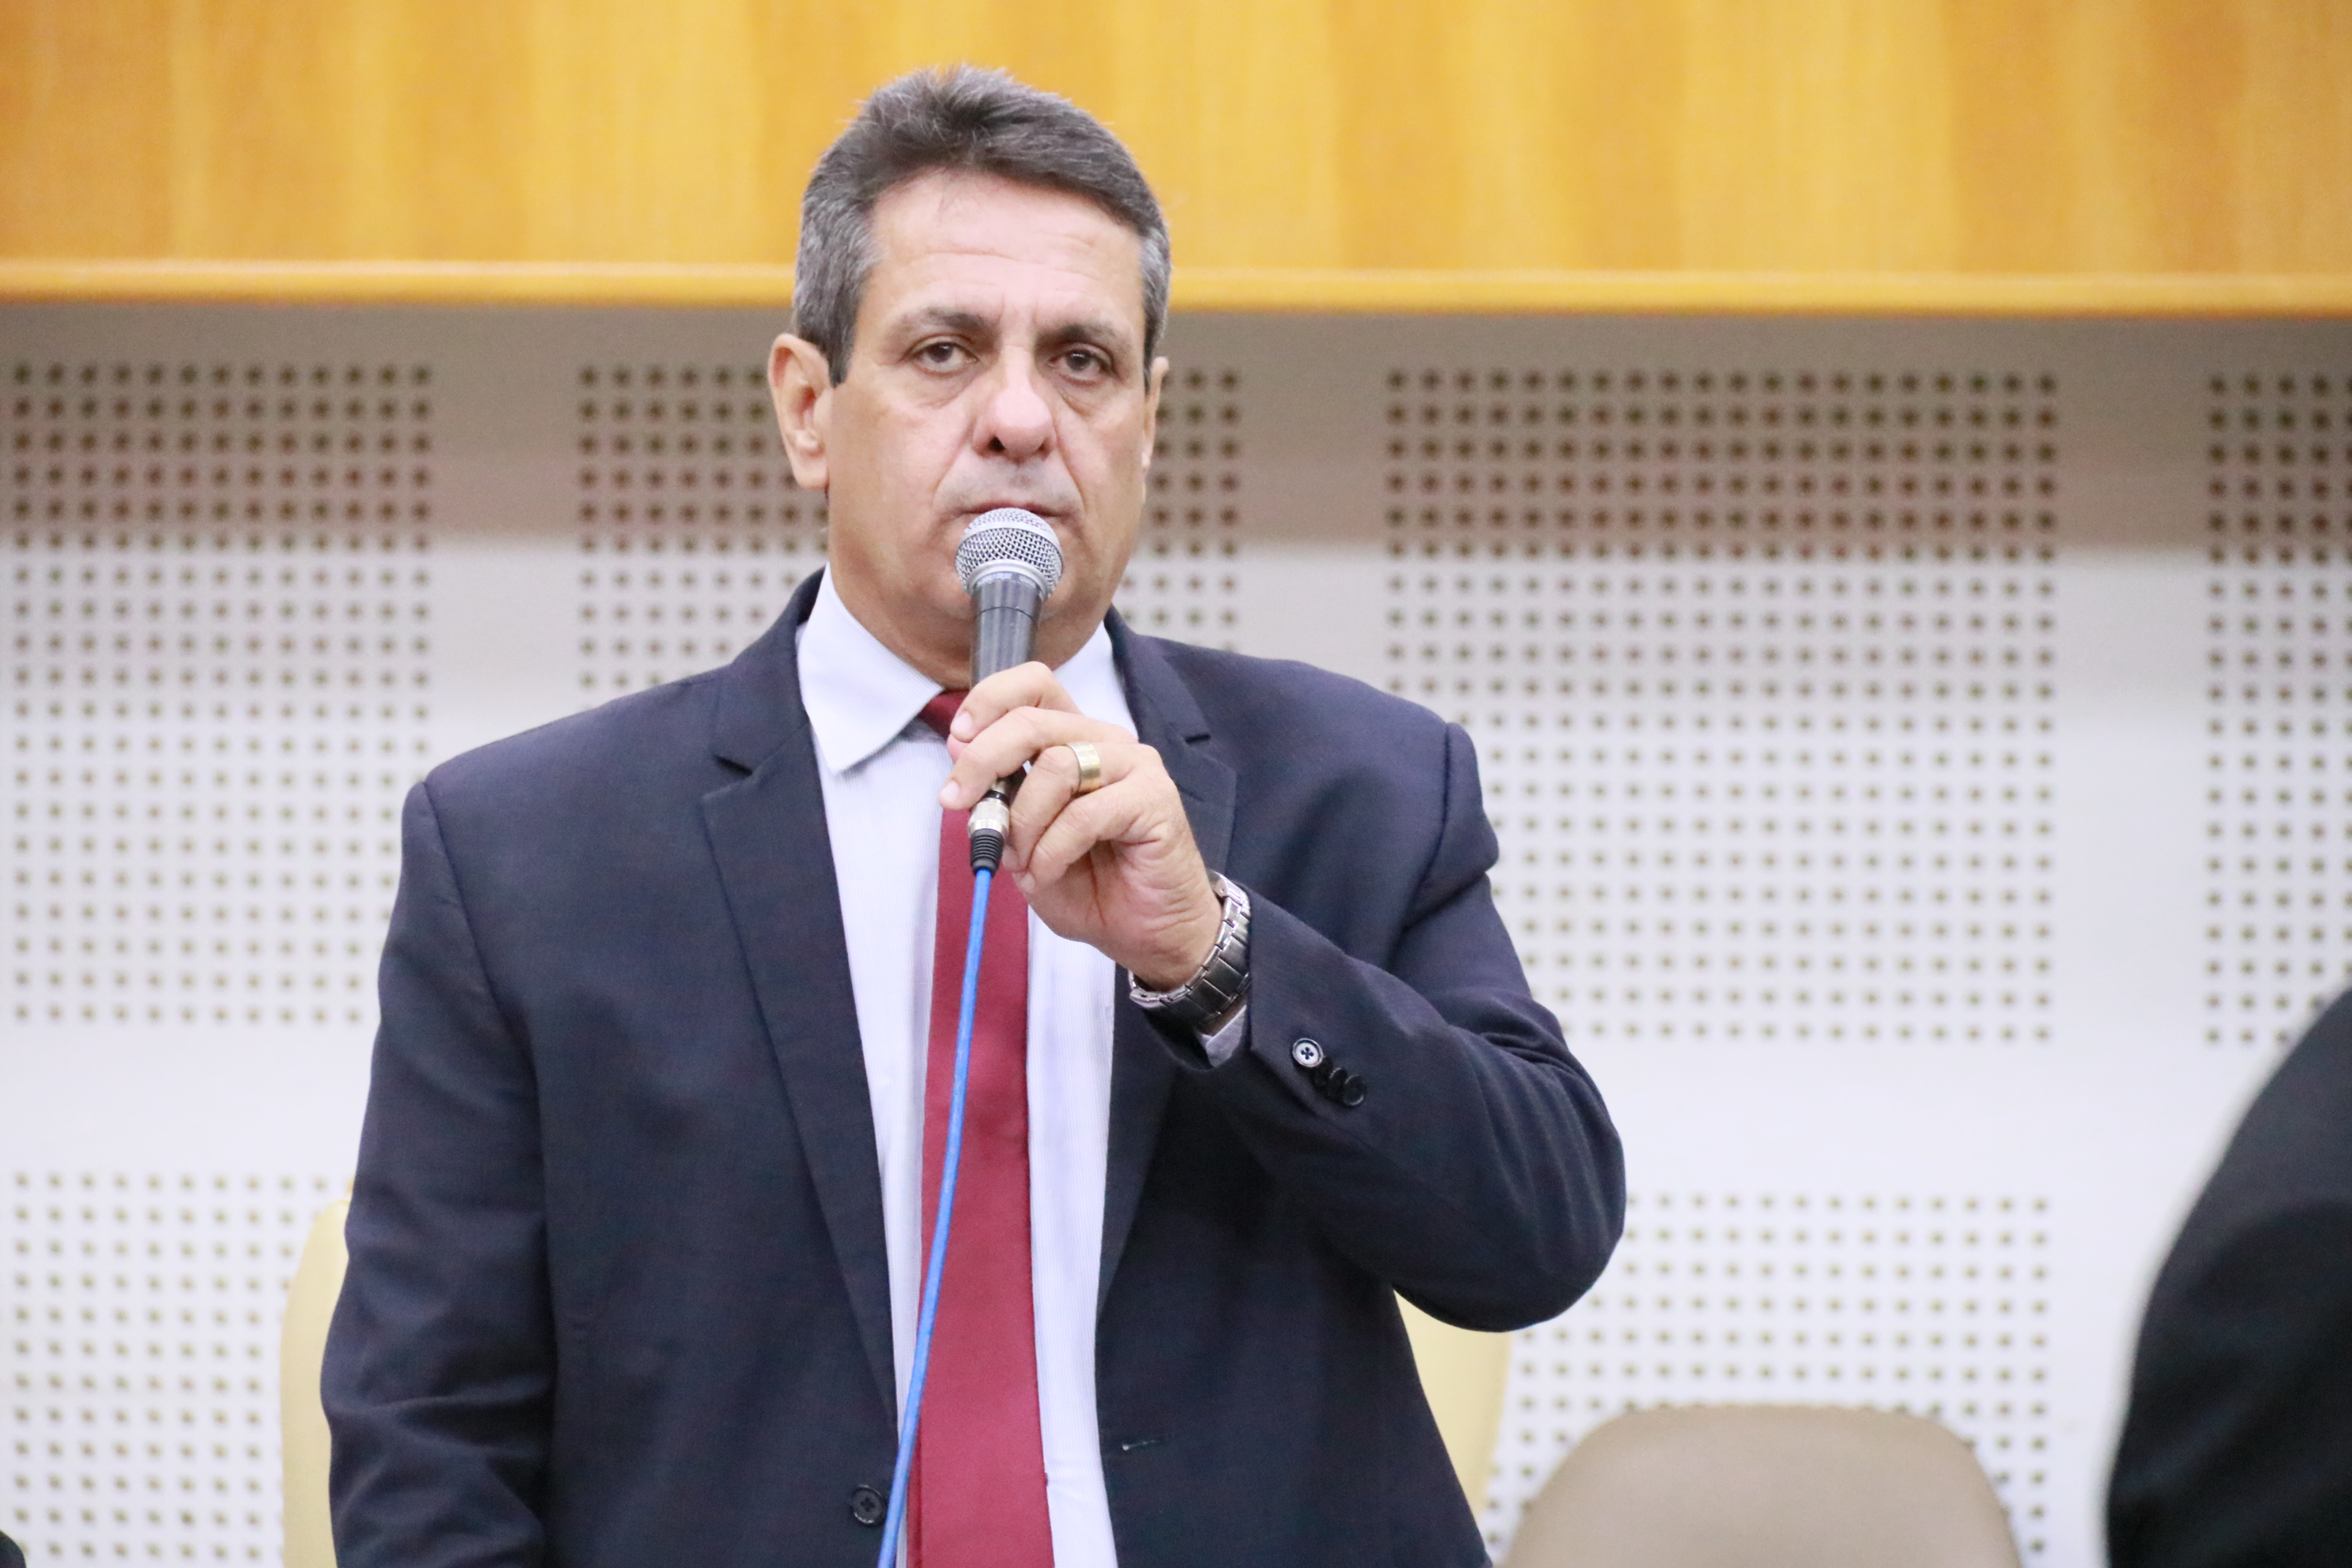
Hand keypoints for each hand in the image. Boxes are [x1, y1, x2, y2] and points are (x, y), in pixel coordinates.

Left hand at [940, 663, 1221, 989]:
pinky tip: (1047, 873)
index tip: (957, 740)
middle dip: (983, 761)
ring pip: (1055, 766)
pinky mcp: (1155, 798)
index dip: (990, 701)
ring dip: (1023, 823)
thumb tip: (959, 749)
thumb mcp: (1022, 841)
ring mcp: (1135, 766)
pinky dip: (1052, 850)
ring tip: (1024, 864)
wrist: (1145, 933)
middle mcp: (1105, 742)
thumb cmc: (1088, 886)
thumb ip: (996, 796)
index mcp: (1072, 740)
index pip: (1034, 685)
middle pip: (1032, 721)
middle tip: (957, 802)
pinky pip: (1084, 813)